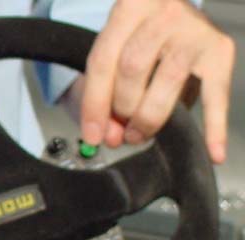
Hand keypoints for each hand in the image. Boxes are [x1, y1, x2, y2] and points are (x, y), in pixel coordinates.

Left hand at [67, 0, 235, 163]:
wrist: (170, 12)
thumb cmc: (138, 37)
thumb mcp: (113, 54)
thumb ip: (104, 92)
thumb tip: (109, 136)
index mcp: (129, 6)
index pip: (103, 61)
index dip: (95, 104)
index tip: (93, 135)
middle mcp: (163, 11)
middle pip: (132, 68)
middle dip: (122, 109)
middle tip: (120, 131)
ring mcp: (194, 29)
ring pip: (166, 81)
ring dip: (148, 118)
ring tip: (138, 134)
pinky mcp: (219, 49)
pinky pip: (215, 93)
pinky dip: (214, 126)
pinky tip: (213, 151)